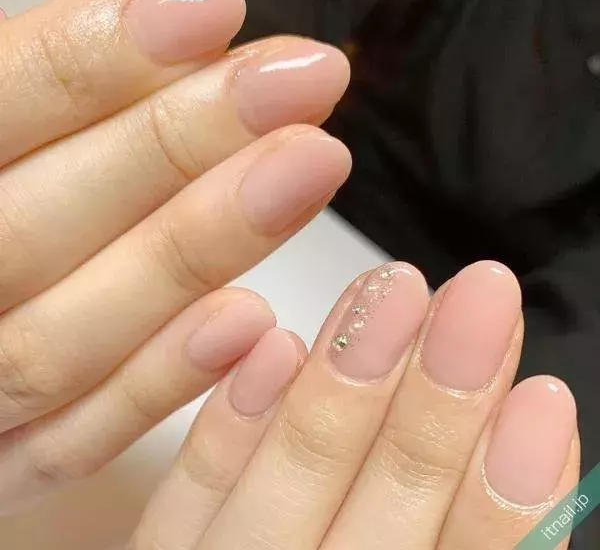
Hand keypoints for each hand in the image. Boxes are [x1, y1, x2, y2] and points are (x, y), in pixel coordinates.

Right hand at [0, 0, 350, 512]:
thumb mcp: (1, 145)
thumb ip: (55, 108)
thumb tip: (183, 36)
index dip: (93, 59)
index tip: (216, 9)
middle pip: (36, 228)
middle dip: (177, 144)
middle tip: (308, 76)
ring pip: (63, 339)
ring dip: (196, 250)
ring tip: (314, 163)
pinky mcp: (2, 465)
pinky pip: (70, 443)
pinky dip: (157, 384)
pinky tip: (254, 318)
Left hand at [130, 261, 578, 549]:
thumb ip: (467, 531)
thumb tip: (520, 434)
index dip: (510, 497)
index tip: (541, 395)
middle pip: (378, 522)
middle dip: (437, 405)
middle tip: (479, 296)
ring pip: (286, 495)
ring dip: (344, 389)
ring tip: (391, 291)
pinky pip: (184, 509)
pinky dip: (230, 432)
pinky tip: (273, 345)